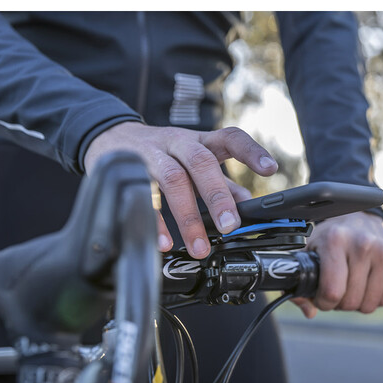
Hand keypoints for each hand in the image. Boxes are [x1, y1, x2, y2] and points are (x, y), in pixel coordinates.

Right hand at [84, 122, 275, 257]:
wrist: (111, 136)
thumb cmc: (163, 152)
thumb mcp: (194, 160)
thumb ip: (221, 181)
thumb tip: (249, 203)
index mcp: (201, 141)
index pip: (230, 138)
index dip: (251, 151)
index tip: (271, 169)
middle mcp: (178, 143)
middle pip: (200, 162)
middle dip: (217, 195)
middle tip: (230, 225)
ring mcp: (152, 154)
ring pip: (172, 179)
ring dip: (188, 216)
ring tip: (200, 247)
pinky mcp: (127, 169)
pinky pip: (142, 196)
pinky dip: (154, 221)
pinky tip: (163, 243)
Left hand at [292, 212, 382, 317]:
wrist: (360, 216)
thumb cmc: (332, 237)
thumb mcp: (310, 252)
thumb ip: (300, 282)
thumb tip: (310, 311)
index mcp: (336, 240)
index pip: (332, 291)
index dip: (324, 303)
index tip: (322, 297)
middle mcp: (363, 244)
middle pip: (352, 301)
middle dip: (341, 304)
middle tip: (338, 291)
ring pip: (370, 304)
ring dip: (359, 303)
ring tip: (353, 286)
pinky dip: (376, 297)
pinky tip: (368, 282)